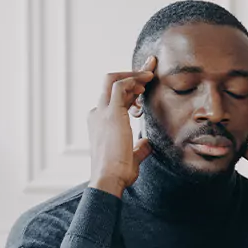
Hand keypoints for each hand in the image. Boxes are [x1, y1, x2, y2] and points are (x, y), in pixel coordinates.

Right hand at [87, 56, 156, 196]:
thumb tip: (147, 144)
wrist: (109, 179)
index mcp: (99, 123)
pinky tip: (146, 81)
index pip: (114, 98)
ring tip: (150, 75)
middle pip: (110, 83)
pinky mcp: (111, 113)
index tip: (144, 84)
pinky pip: (121, 87)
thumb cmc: (118, 173)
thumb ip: (138, 148)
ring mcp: (102, 112)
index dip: (130, 89)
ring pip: (113, 80)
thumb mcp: (131, 157)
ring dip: (133, 75)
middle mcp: (97, 114)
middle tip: (149, 68)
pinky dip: (134, 80)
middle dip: (130, 74)